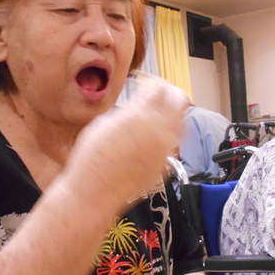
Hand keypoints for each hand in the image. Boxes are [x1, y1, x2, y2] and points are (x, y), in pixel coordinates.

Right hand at [63, 79, 186, 208]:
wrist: (95, 191)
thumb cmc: (92, 158)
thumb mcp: (105, 123)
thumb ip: (128, 110)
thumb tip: (139, 104)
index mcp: (140, 115)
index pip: (160, 88)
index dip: (156, 83)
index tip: (153, 84)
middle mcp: (158, 130)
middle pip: (180, 101)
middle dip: (172, 94)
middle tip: (164, 95)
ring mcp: (165, 149)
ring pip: (182, 123)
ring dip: (173, 115)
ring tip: (160, 116)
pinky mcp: (165, 164)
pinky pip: (172, 144)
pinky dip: (167, 137)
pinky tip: (152, 138)